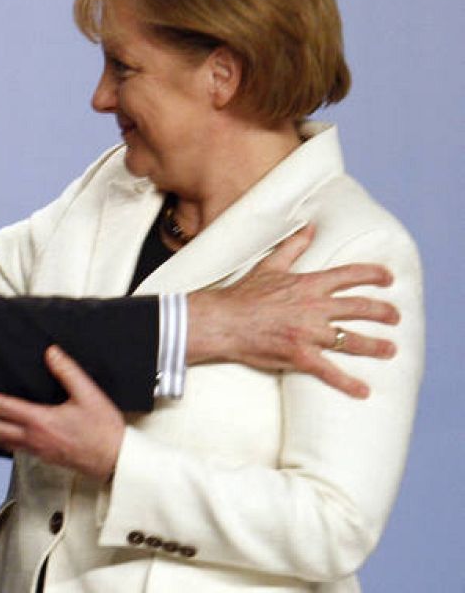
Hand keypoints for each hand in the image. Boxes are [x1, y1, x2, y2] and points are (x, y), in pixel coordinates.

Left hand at [0, 345, 124, 480]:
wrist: (116, 462)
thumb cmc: (104, 431)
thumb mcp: (87, 394)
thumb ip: (67, 371)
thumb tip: (51, 353)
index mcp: (41, 421)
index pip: (4, 409)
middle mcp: (35, 438)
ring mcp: (39, 451)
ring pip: (3, 442)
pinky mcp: (45, 457)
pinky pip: (15, 448)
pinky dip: (1, 441)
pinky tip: (1, 439)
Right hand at [187, 224, 398, 398]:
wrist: (223, 321)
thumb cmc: (243, 294)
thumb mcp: (269, 266)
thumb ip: (292, 248)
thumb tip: (309, 228)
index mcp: (308, 285)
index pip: (349, 275)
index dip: (373, 274)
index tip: (388, 277)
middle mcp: (314, 308)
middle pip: (360, 308)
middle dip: (383, 312)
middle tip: (396, 316)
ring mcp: (309, 333)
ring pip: (352, 340)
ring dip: (376, 346)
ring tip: (390, 349)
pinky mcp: (300, 356)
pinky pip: (330, 371)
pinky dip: (348, 383)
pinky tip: (364, 391)